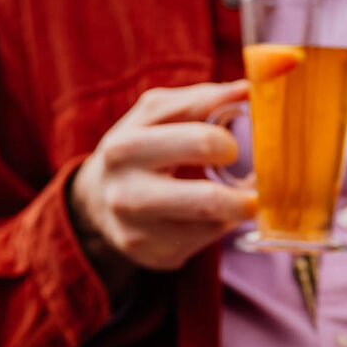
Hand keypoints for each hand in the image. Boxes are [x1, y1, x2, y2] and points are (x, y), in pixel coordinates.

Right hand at [70, 82, 257, 274]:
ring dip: (238, 208)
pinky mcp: (154, 256)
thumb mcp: (157, 114)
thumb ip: (201, 99)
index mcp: (125, 148)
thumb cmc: (139, 147)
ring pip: (212, 224)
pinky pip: (206, 241)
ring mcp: (138, 231)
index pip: (199, 141)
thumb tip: (248, 90)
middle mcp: (125, 195)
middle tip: (247, 178)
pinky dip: (221, 224)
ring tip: (242, 197)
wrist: (98, 199)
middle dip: (242, 191)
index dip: (230, 141)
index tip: (237, 144)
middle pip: (207, 199)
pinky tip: (212, 214)